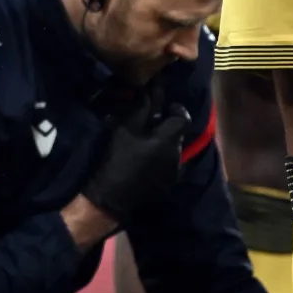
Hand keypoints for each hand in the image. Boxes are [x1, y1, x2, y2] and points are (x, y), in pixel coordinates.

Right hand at [83, 88, 190, 221]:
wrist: (109, 199)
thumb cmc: (116, 159)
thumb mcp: (125, 129)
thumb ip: (141, 110)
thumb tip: (149, 94)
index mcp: (169, 141)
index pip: (184, 118)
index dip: (176, 109)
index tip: (166, 106)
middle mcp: (177, 156)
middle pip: (178, 135)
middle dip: (166, 127)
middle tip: (149, 124)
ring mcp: (173, 173)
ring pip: (172, 150)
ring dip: (162, 144)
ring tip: (145, 143)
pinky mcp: (167, 186)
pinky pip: (167, 165)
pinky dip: (159, 158)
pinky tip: (144, 160)